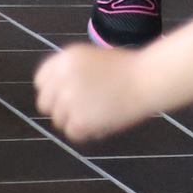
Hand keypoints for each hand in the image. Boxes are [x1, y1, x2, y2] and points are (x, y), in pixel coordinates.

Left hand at [34, 45, 153, 143]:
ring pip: (59, 120)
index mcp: (65, 59)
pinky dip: (87, 131)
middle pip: (45, 104)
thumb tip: (54, 94)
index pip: (41, 81)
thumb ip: (70, 73)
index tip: (69, 93)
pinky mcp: (79, 120)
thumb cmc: (129, 67)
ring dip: (76, 120)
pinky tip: (104, 121)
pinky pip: (73, 133)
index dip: (54, 89)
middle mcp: (62, 78)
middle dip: (61, 107)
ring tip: (100, 112)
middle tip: (84, 107)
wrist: (150, 78)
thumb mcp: (92, 59)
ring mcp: (69, 100)